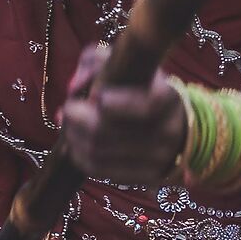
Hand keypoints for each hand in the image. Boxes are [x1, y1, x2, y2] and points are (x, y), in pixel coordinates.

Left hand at [59, 42, 185, 187]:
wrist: (173, 124)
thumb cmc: (141, 88)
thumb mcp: (126, 64)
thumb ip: (95, 62)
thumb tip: (74, 87)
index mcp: (168, 99)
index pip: (145, 106)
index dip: (115, 103)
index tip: (96, 96)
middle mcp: (167, 132)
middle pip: (106, 132)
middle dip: (76, 119)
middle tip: (67, 109)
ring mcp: (157, 160)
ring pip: (98, 153)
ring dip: (73, 138)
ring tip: (68, 125)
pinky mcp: (143, 178)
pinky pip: (100, 171)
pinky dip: (80, 156)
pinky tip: (76, 143)